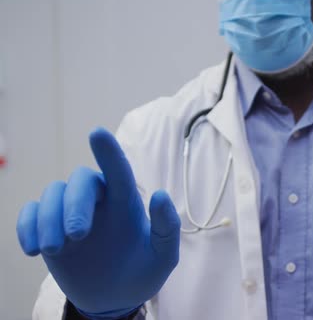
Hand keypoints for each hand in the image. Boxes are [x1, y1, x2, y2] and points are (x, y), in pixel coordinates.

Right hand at [16, 127, 179, 316]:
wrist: (114, 298)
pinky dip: (27, 226)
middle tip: (77, 236)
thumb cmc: (143, 272)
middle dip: (75, 204)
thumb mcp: (163, 257)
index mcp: (126, 202)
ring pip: (52, 194)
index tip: (97, 133)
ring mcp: (70, 212)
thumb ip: (166, 228)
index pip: (118, 170)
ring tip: (55, 250)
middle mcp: (98, 200)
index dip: (108, 152)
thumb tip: (159, 194)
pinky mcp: (48, 227)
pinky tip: (33, 249)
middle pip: (80, 181)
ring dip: (49, 219)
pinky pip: (30, 213)